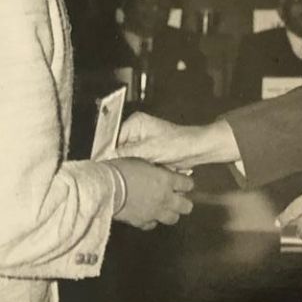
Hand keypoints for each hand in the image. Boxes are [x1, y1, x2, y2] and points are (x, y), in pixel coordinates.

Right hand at [105, 157, 194, 229]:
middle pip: (186, 207)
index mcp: (166, 180)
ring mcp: (154, 212)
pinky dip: (150, 220)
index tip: (181, 182)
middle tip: (175, 197)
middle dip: (183, 202)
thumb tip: (158, 171)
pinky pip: (152, 224)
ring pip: (173, 219)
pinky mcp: (141, 222)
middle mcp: (165, 198)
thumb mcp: (142, 162)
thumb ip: (154, 170)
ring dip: (170, 213)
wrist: (105, 188)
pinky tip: (145, 215)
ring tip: (162, 208)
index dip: (185, 183)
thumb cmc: (121, 170)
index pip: (187, 184)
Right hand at [117, 114, 240, 169]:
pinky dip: (136, 170)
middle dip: (118, 161)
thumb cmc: (179, 144)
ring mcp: (141, 143)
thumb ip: (127, 153)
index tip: (105, 166)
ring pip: (126, 158)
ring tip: (125, 178)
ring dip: (128, 167)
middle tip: (115, 175)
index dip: (108, 153)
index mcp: (135, 123)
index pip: (113, 138)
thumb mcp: (150, 149)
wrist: (197, 150)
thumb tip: (108, 159)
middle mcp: (136, 131)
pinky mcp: (147, 154)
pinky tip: (135, 178)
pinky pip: (136, 163)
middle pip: (118, 149)